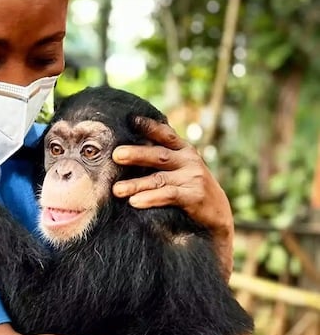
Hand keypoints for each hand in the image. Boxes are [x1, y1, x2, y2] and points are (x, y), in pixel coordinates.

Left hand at [112, 117, 233, 278]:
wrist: (218, 214)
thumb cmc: (189, 190)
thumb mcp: (179, 169)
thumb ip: (160, 160)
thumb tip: (123, 152)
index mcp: (183, 150)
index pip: (165, 134)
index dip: (149, 126)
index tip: (131, 120)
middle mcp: (189, 160)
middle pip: (159, 155)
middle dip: (136, 154)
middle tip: (116, 155)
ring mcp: (193, 177)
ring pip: (159, 179)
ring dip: (136, 184)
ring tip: (117, 190)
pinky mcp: (195, 196)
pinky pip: (169, 195)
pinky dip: (151, 198)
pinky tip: (134, 202)